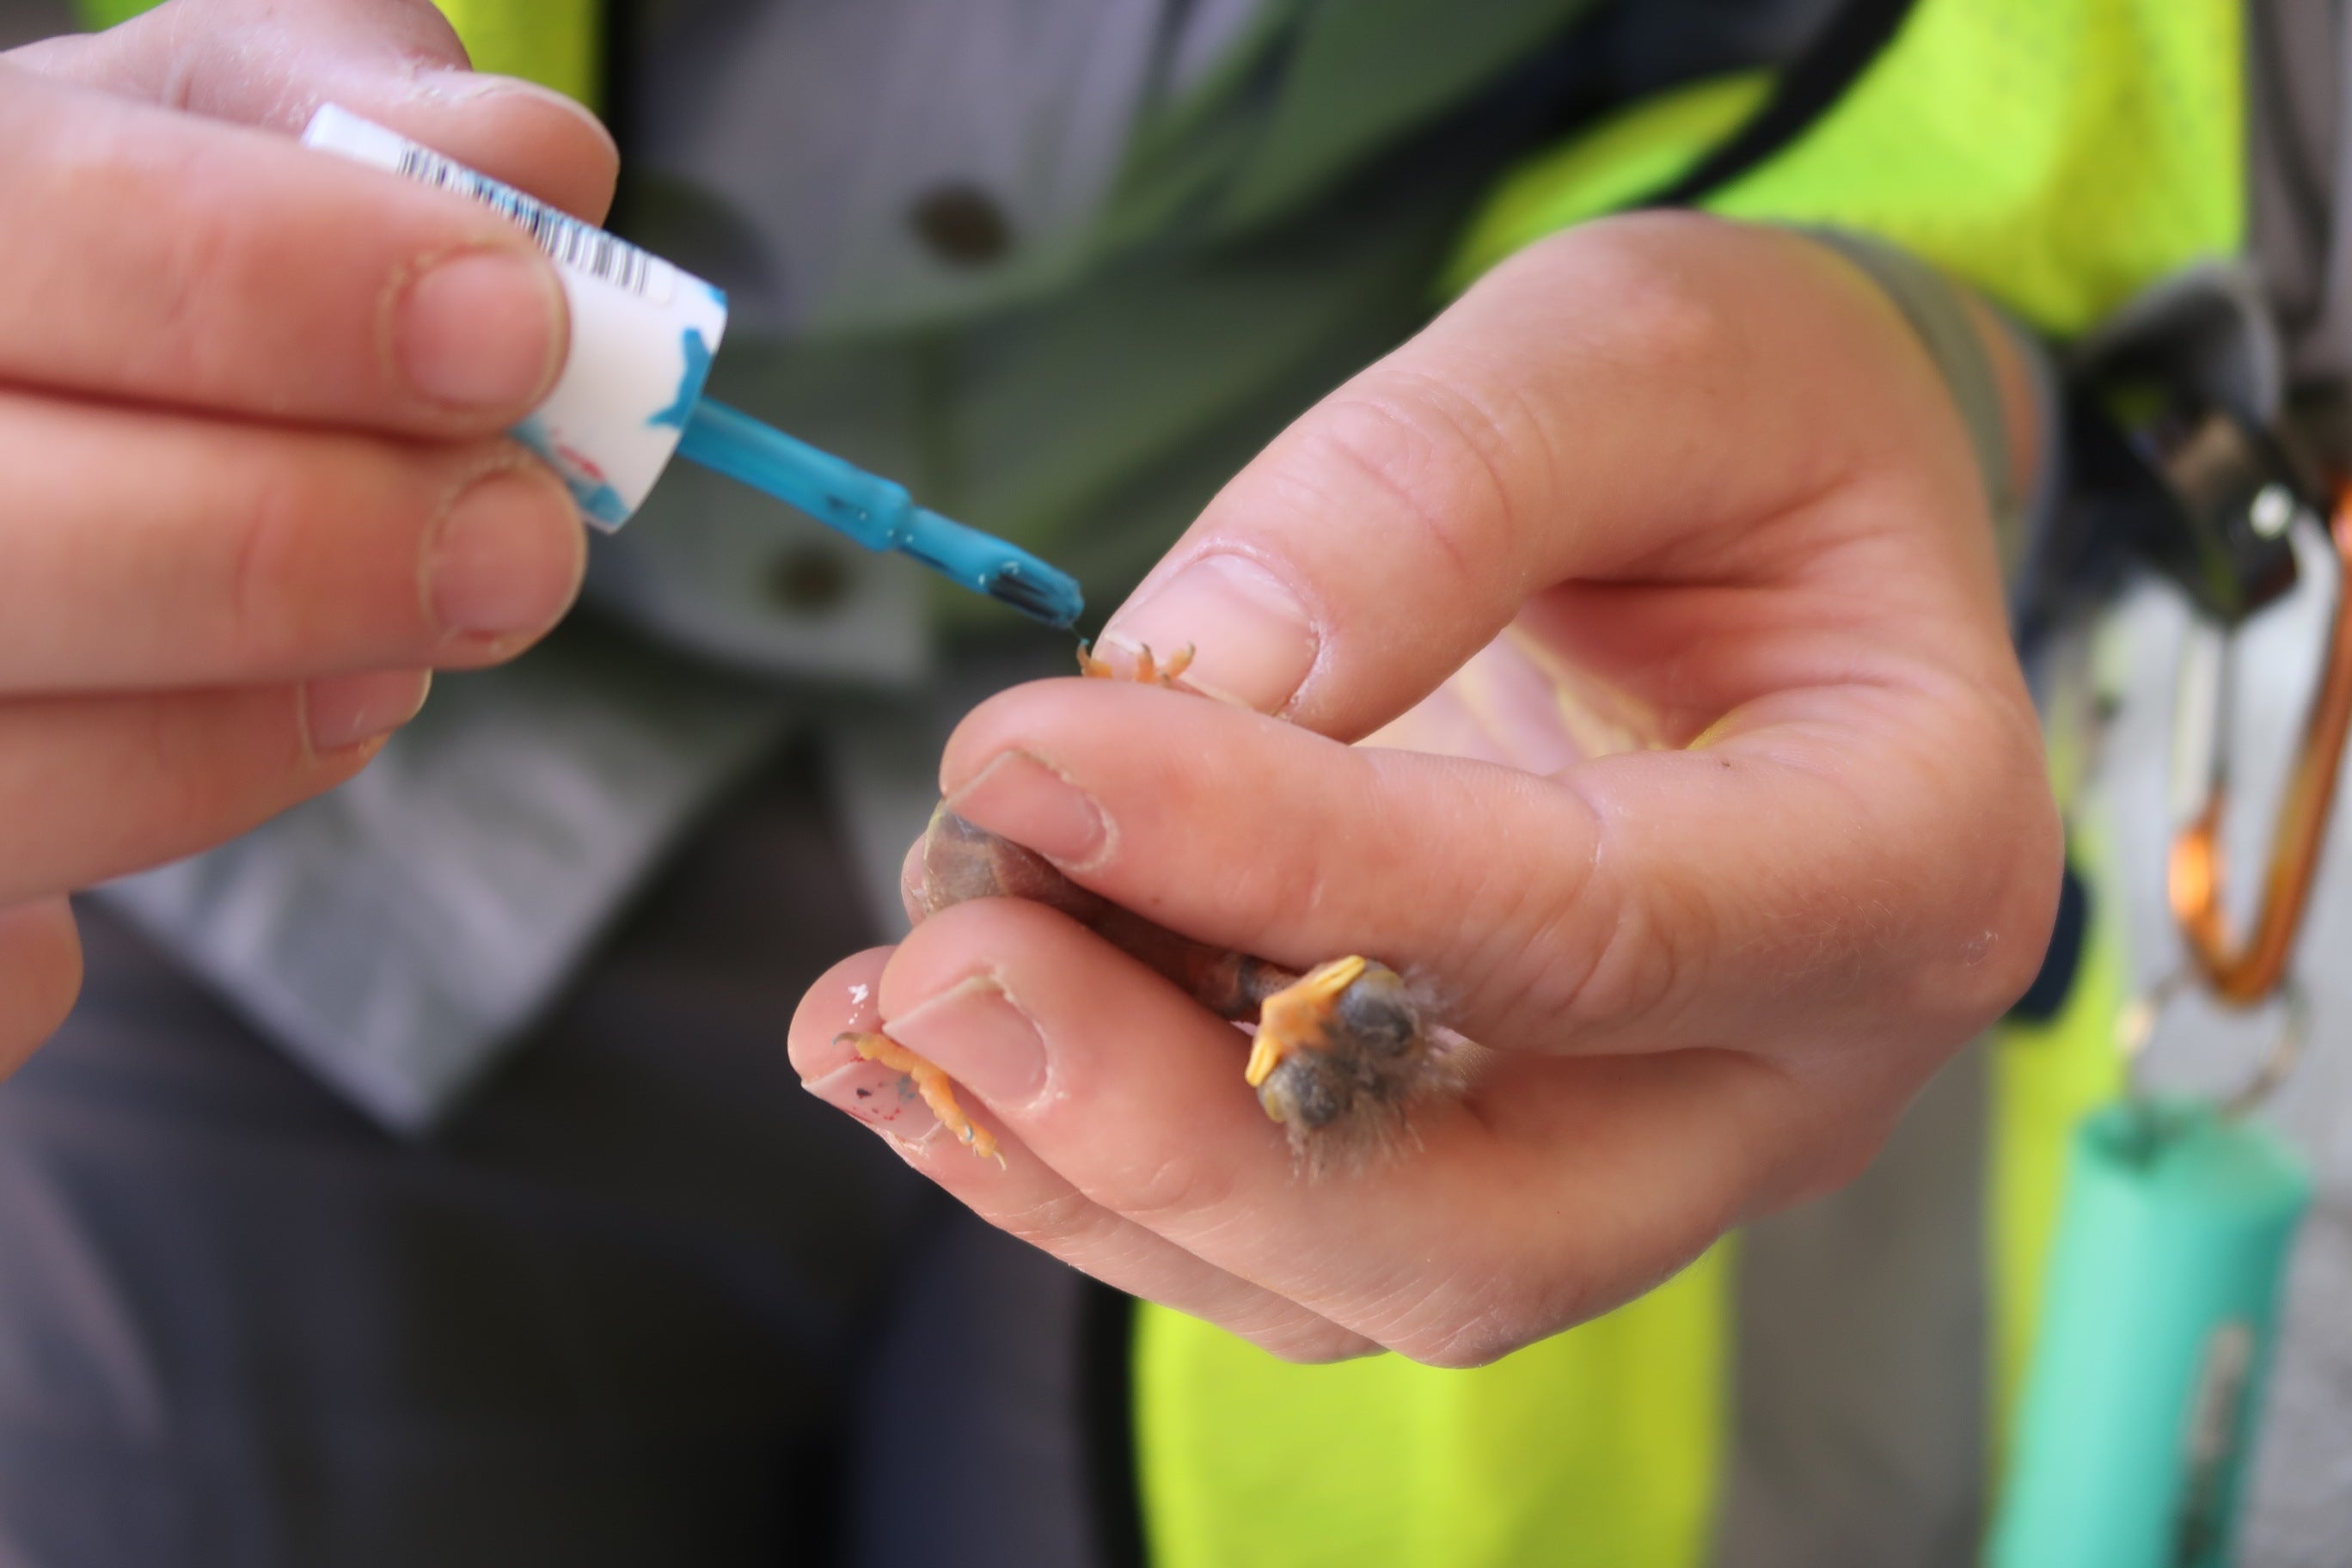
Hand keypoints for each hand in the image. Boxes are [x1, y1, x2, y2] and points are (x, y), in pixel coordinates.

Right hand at [0, 0, 615, 1073]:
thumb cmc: (103, 262)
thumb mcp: (210, 133)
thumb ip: (366, 119)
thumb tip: (540, 168)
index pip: (36, 229)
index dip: (277, 283)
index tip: (516, 327)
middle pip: (1, 539)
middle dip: (303, 547)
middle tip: (522, 546)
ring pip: (9, 777)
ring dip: (247, 729)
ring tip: (391, 660)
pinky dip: (125, 860)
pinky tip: (230, 734)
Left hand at [792, 214, 2062, 1362]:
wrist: (1785, 521)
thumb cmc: (1753, 418)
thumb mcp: (1636, 349)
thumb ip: (1440, 487)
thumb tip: (1203, 677)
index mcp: (1898, 850)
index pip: (1587, 926)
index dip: (1293, 865)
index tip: (1036, 756)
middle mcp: (1785, 1067)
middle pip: (1482, 1228)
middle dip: (1180, 1133)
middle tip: (942, 967)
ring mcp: (1642, 1143)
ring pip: (1357, 1274)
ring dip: (1091, 1168)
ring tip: (883, 1001)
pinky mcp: (1501, 1145)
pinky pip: (1292, 1234)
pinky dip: (1094, 1165)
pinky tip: (926, 1043)